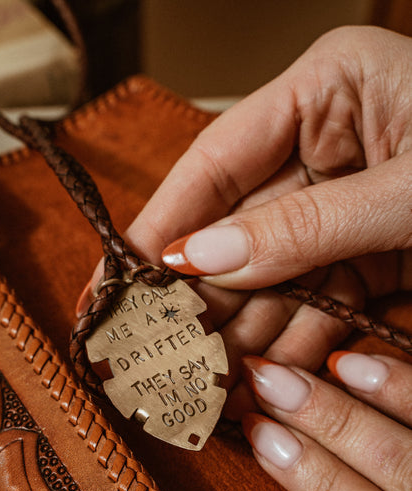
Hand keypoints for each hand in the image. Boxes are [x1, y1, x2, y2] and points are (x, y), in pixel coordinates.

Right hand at [77, 26, 411, 414]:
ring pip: (272, 277)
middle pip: (237, 229)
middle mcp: (325, 147)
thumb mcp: (410, 189)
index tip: (125, 276)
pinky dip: (296, 344)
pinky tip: (267, 382)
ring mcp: (346, 207)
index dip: (168, 222)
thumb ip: (306, 225)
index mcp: (325, 91)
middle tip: (160, 349)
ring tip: (204, 382)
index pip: (218, 160)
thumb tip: (204, 260)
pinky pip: (317, 302)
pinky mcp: (371, 256)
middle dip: (200, 295)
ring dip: (242, 332)